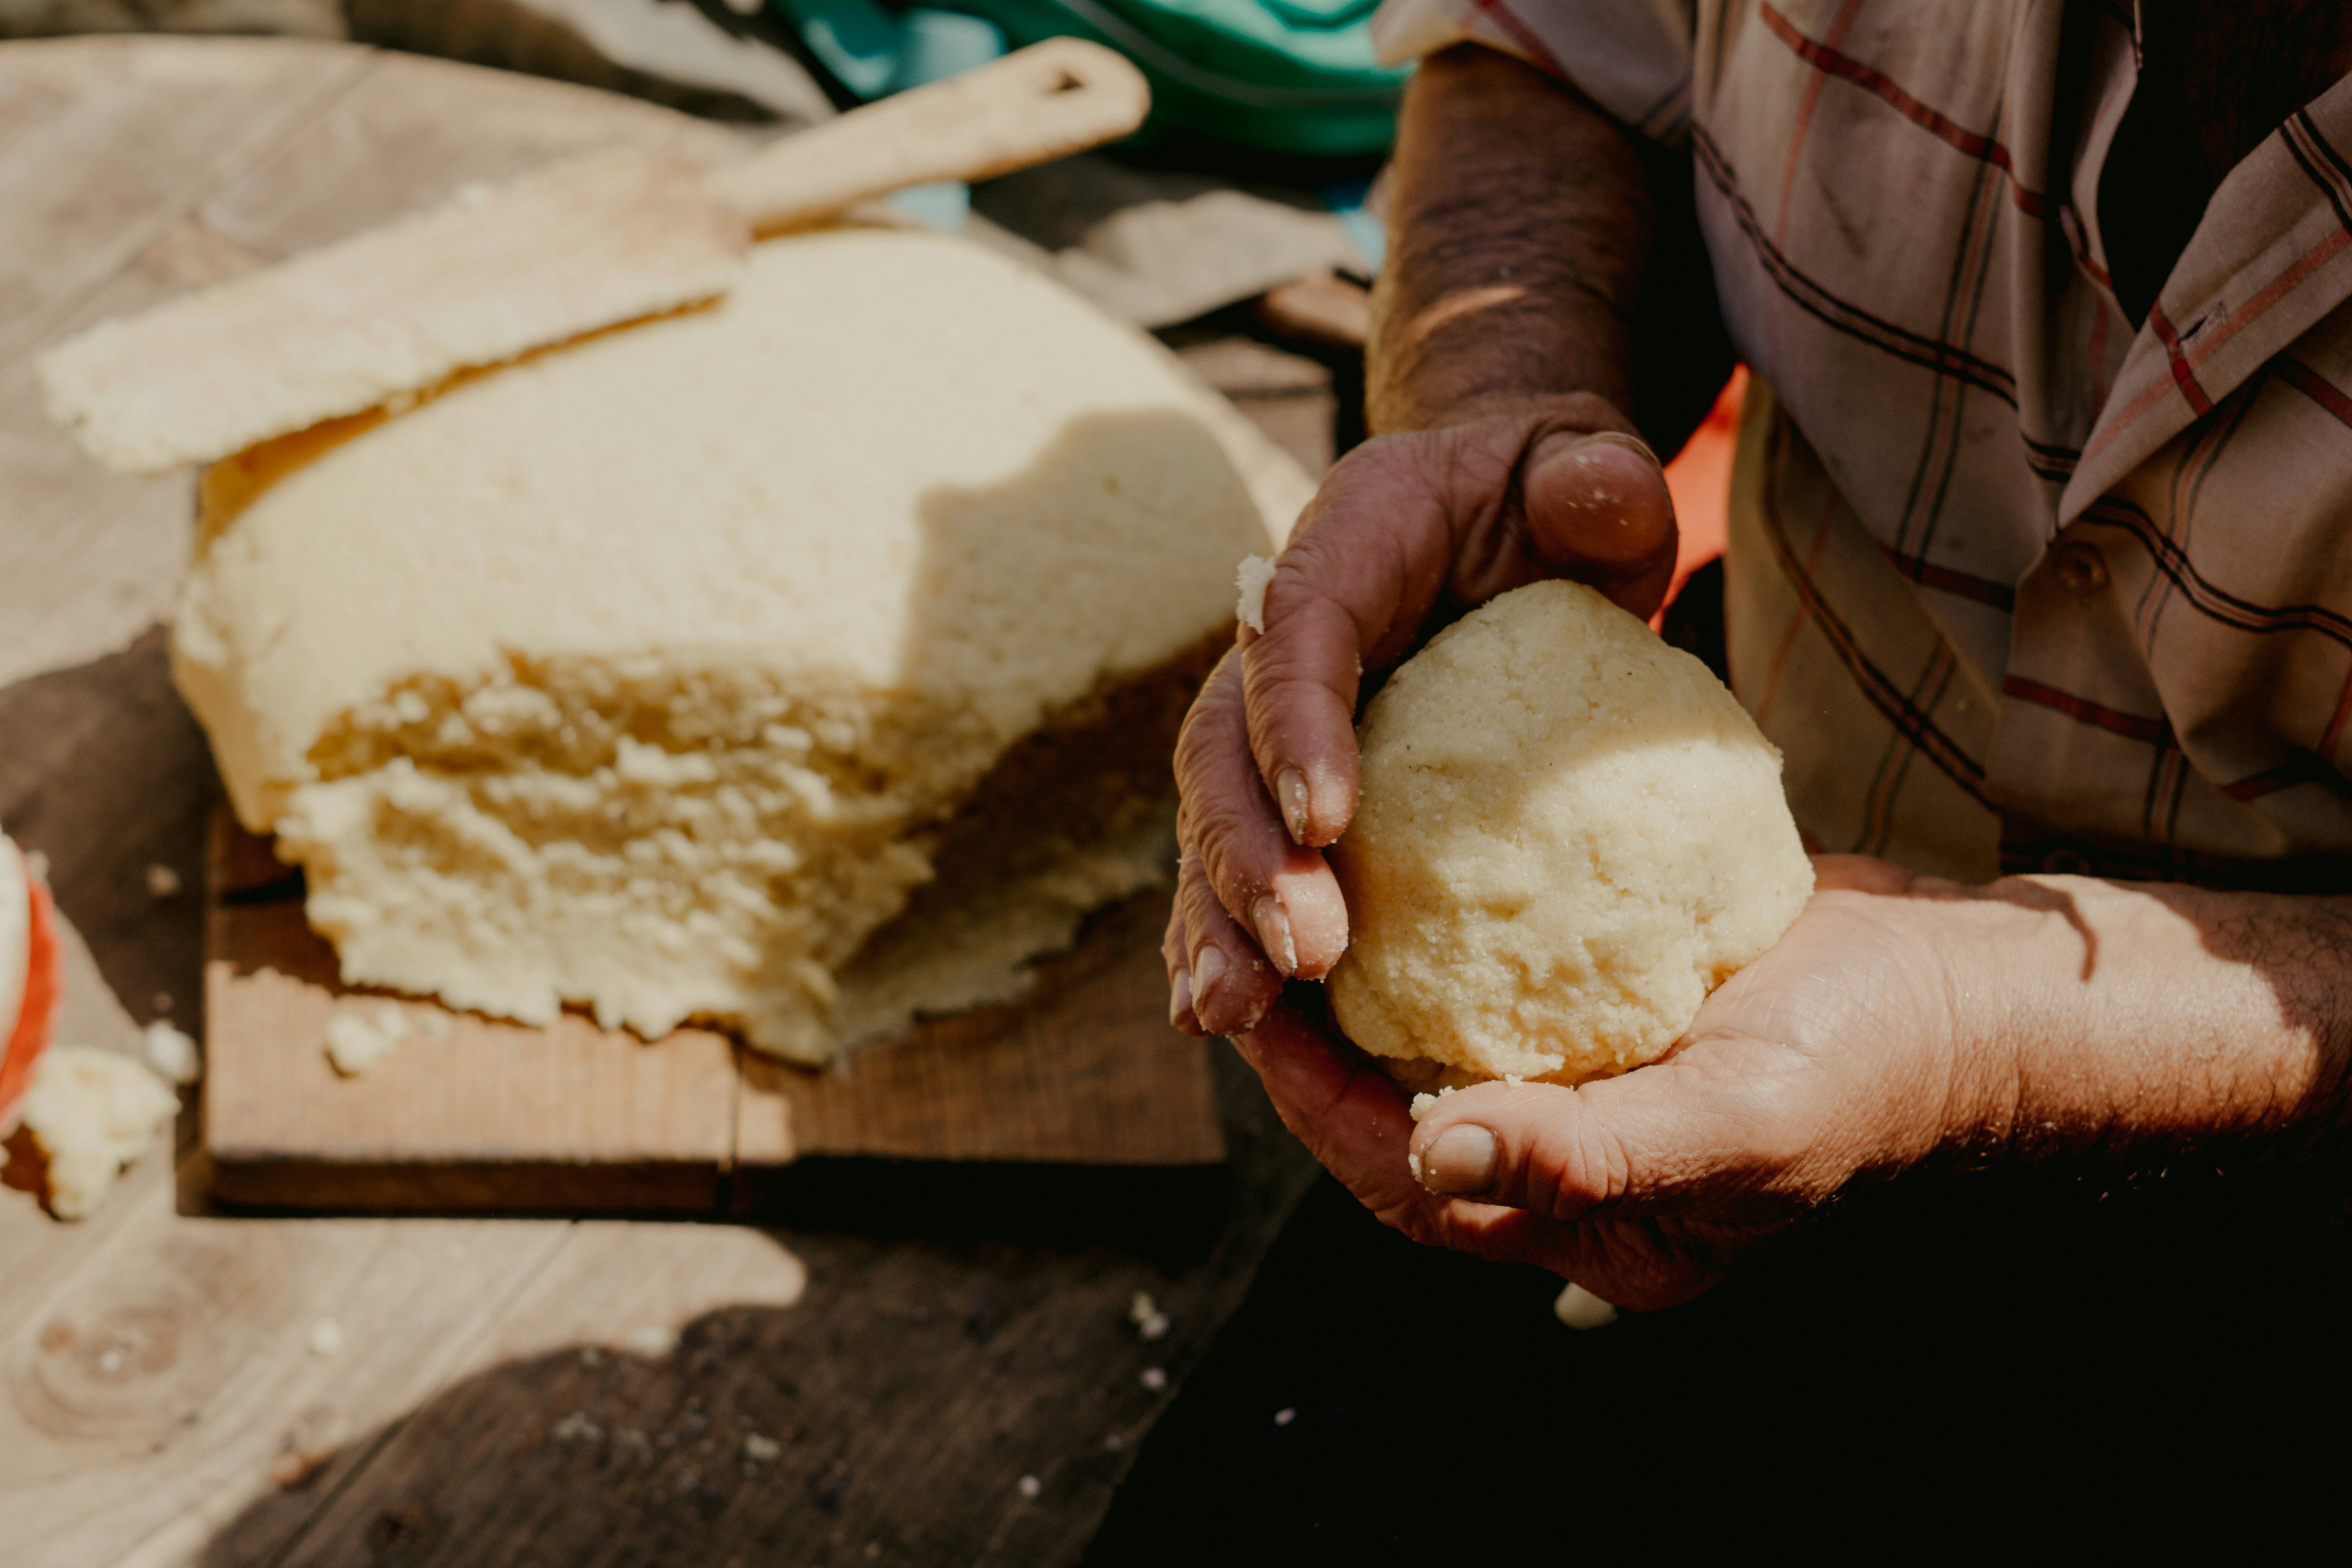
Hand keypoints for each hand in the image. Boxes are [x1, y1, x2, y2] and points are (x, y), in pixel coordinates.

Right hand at [1163, 394, 1676, 1037]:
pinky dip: (1222, 936)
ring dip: (1216, 916)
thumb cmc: (1548, 498)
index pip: (1297, 626)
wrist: (1501, 514)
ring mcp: (1270, 717)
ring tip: (1233, 1012)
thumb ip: (1597, 480)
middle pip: (1224, 743)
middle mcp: (1279, 636)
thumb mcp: (1586, 471)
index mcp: (1343, 544)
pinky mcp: (1284, 785)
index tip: (1326, 819)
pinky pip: (1237, 863)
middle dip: (1246, 853)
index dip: (1296, 721)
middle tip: (1298, 952)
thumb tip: (1599, 489)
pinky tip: (1225, 1019)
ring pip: (1214, 818)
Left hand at [1227, 857, 2043, 1309]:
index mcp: (1588, 1225)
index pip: (1407, 1182)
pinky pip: (1493, 989)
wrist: (1962, 995)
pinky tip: (1394, 871)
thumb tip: (1436, 1151)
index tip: (1258, 1017)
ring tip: (1299, 912)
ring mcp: (1588, 1085)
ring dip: (1364, 994)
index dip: (1320, 1106)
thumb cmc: (1867, 1070)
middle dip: (1316, 1053)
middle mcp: (1574, 1166)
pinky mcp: (1605, 1012)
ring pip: (1434, 1053)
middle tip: (1247, 954)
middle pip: (1398, 1122)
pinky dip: (1439, 941)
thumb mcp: (1737, 1120)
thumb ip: (1589, 1153)